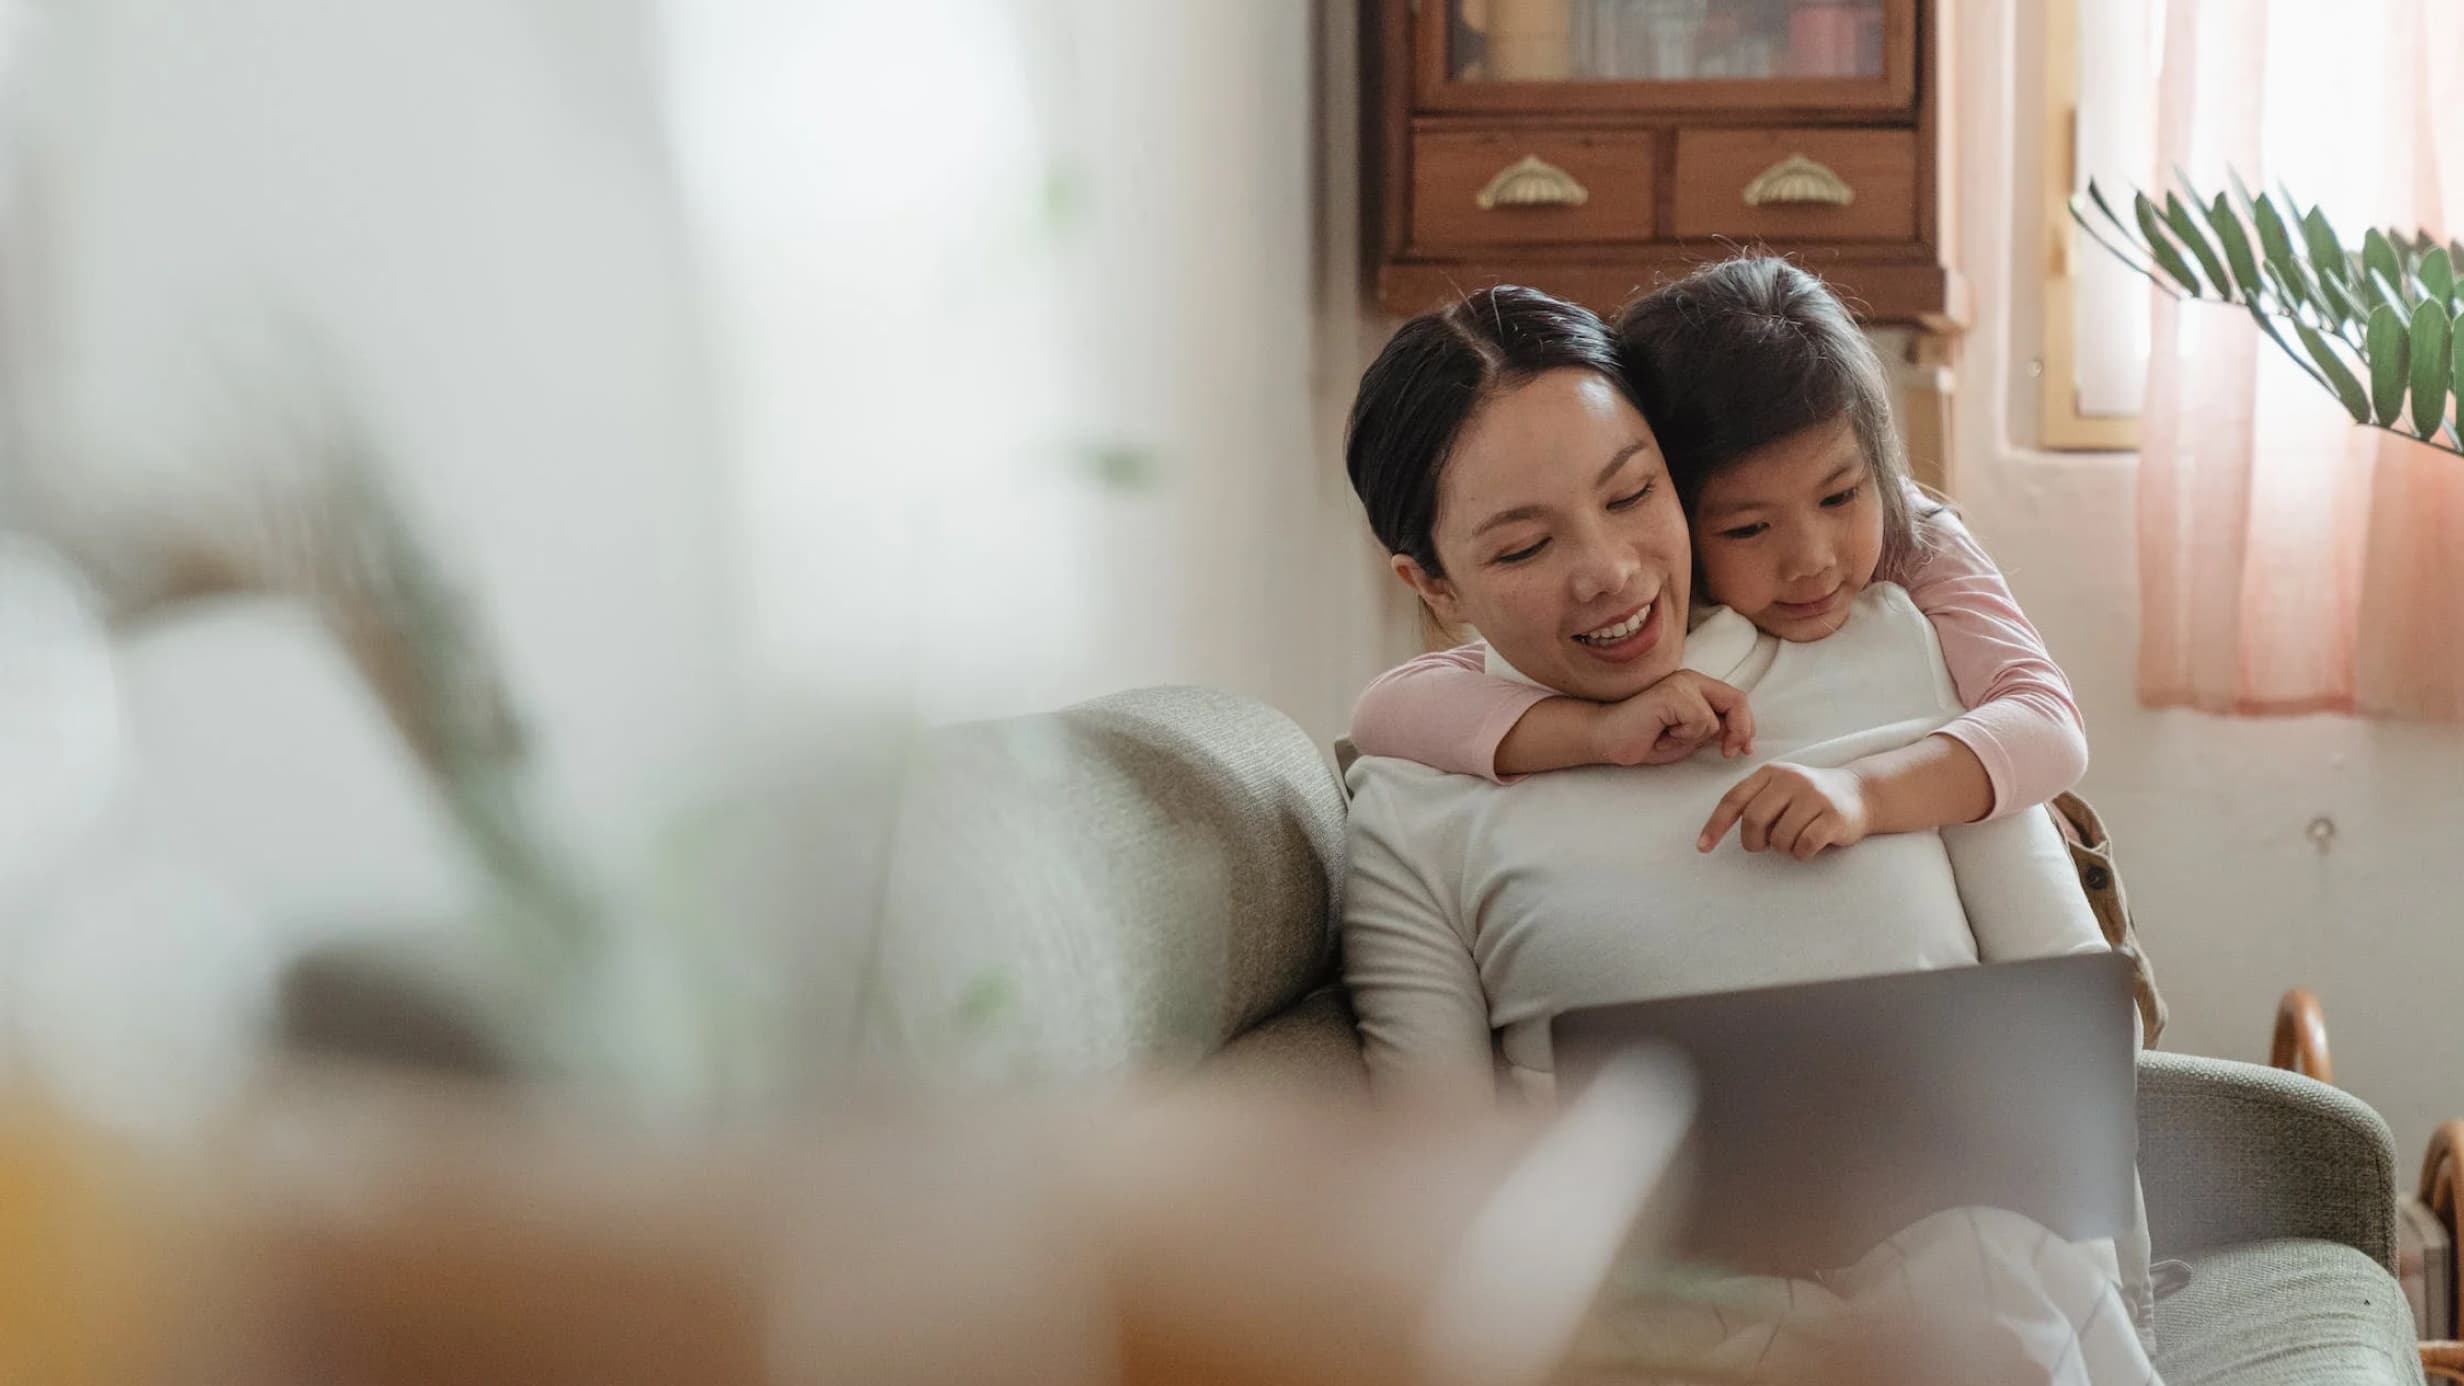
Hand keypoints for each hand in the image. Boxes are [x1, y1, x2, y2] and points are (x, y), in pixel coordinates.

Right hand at [1588, 672, 1753, 766]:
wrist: (1606, 737)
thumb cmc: (1643, 738)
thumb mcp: (1687, 737)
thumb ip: (1711, 730)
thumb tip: (1740, 735)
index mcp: (1696, 687)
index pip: (1736, 700)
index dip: (1746, 725)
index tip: (1743, 749)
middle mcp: (1691, 679)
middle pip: (1737, 701)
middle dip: (1740, 731)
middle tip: (1730, 753)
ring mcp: (1681, 683)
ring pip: (1714, 719)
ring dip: (1693, 739)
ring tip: (1668, 738)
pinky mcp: (1673, 693)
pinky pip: (1699, 721)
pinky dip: (1682, 737)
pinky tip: (1661, 735)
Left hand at [1698, 762, 1870, 859]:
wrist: (1860, 793)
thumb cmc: (1809, 798)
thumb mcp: (1780, 790)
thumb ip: (1754, 802)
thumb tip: (1719, 833)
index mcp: (1771, 772)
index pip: (1734, 799)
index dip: (1715, 825)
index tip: (1703, 848)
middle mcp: (1791, 779)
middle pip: (1753, 820)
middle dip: (1753, 841)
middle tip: (1763, 846)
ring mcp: (1814, 796)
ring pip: (1780, 837)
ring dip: (1783, 848)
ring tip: (1795, 839)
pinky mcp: (1833, 815)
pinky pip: (1803, 846)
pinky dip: (1801, 854)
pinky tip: (1809, 846)